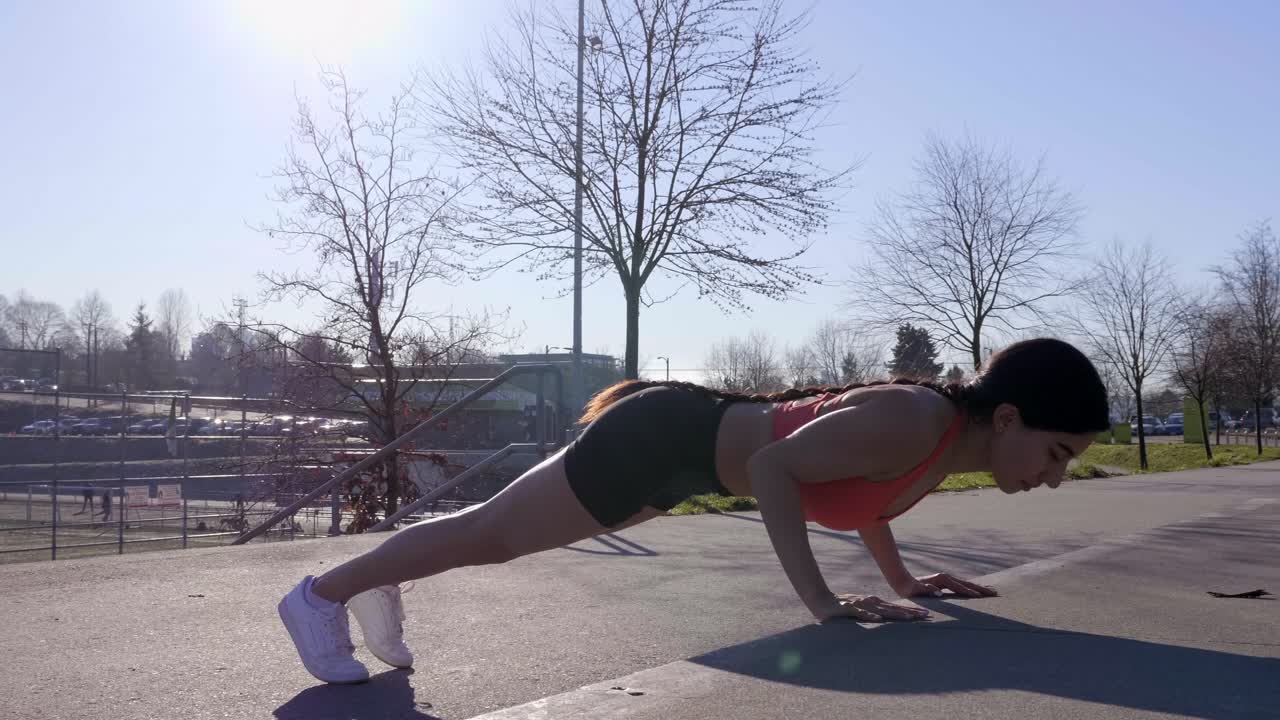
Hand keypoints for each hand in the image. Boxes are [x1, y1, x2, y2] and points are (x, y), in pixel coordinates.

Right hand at [808, 592, 930, 622]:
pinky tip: (878, 619)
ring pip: (881, 610)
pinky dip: (869, 615)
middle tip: (927, 616)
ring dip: (895, 613)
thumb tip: (884, 620)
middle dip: (910, 612)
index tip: (925, 615)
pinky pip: (860, 613)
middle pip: (893, 608)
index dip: (910, 611)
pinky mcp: (848, 608)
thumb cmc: (840, 607)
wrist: (819, 600)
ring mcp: (859, 604)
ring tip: (909, 618)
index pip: (895, 607)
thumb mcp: (859, 610)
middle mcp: (869, 602)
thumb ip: (872, 614)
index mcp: (873, 603)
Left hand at [893, 573, 997, 598]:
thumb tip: (938, 593)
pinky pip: (962, 587)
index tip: (979, 596)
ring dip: (978, 588)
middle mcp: (946, 578)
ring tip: (991, 592)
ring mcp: (946, 580)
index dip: (968, 592)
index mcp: (941, 580)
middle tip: (995, 593)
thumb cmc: (909, 589)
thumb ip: (926, 590)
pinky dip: (971, 589)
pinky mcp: (946, 584)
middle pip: (966, 583)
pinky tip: (977, 592)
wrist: (902, 581)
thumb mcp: (915, 590)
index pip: (958, 587)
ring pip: (966, 584)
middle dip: (980, 589)